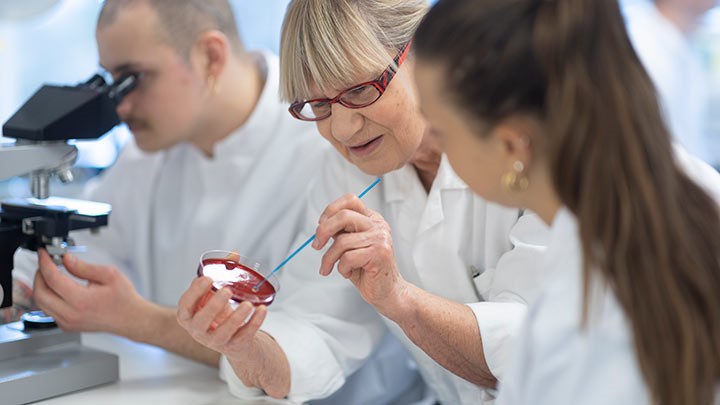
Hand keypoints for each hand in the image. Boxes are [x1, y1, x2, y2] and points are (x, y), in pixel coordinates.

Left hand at [33, 249, 146, 333]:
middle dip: (39, 275)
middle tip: (46, 263)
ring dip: (42, 286)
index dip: (45, 263)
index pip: (52, 279)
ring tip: (51, 274)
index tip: (44, 254)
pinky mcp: (67, 325)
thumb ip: (84, 267)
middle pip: (40, 293)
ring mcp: (67, 322)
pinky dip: (49, 297)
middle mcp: (71, 314)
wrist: (131, 319)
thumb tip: (67, 259)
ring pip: (41, 303)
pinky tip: (59, 288)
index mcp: (81, 300)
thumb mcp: (109, 275)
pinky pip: (49, 310)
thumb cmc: (124, 299)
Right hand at [176, 277, 266, 364]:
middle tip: (227, 291)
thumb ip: (221, 273)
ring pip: (223, 332)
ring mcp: (216, 341)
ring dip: (236, 317)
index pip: (185, 305)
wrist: (232, 338)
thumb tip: (234, 256)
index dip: (195, 292)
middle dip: (213, 306)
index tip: (208, 278)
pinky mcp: (234, 346)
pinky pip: (244, 335)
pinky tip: (261, 309)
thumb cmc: (218, 312)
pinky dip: (254, 322)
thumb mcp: (214, 294)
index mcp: (188, 316)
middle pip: (201, 321)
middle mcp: (198, 331)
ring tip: (247, 304)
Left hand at [312, 194, 407, 315]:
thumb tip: (321, 226)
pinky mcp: (379, 254)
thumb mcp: (351, 246)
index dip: (331, 210)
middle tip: (316, 246)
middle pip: (343, 216)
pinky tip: (348, 273)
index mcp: (372, 219)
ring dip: (329, 258)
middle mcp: (378, 225)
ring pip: (342, 241)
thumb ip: (341, 232)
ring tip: (329, 268)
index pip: (350, 201)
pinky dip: (342, 269)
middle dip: (323, 231)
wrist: (387, 292)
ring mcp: (380, 238)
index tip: (320, 225)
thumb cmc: (367, 270)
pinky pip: (348, 258)